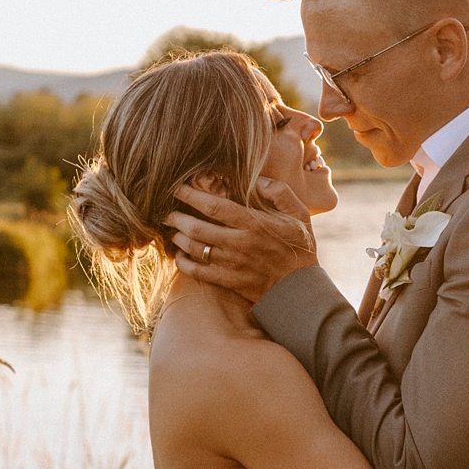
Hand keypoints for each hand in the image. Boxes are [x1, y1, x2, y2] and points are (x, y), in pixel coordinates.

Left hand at [163, 178, 318, 302]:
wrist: (301, 289)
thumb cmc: (299, 248)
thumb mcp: (300, 214)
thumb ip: (280, 192)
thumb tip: (257, 180)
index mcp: (253, 223)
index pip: (214, 206)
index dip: (191, 196)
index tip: (178, 188)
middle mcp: (239, 243)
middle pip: (196, 227)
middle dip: (177, 217)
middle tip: (168, 211)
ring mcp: (232, 264)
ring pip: (194, 248)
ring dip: (178, 238)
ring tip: (173, 230)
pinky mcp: (228, 281)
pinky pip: (197, 272)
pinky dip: (183, 263)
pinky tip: (180, 256)